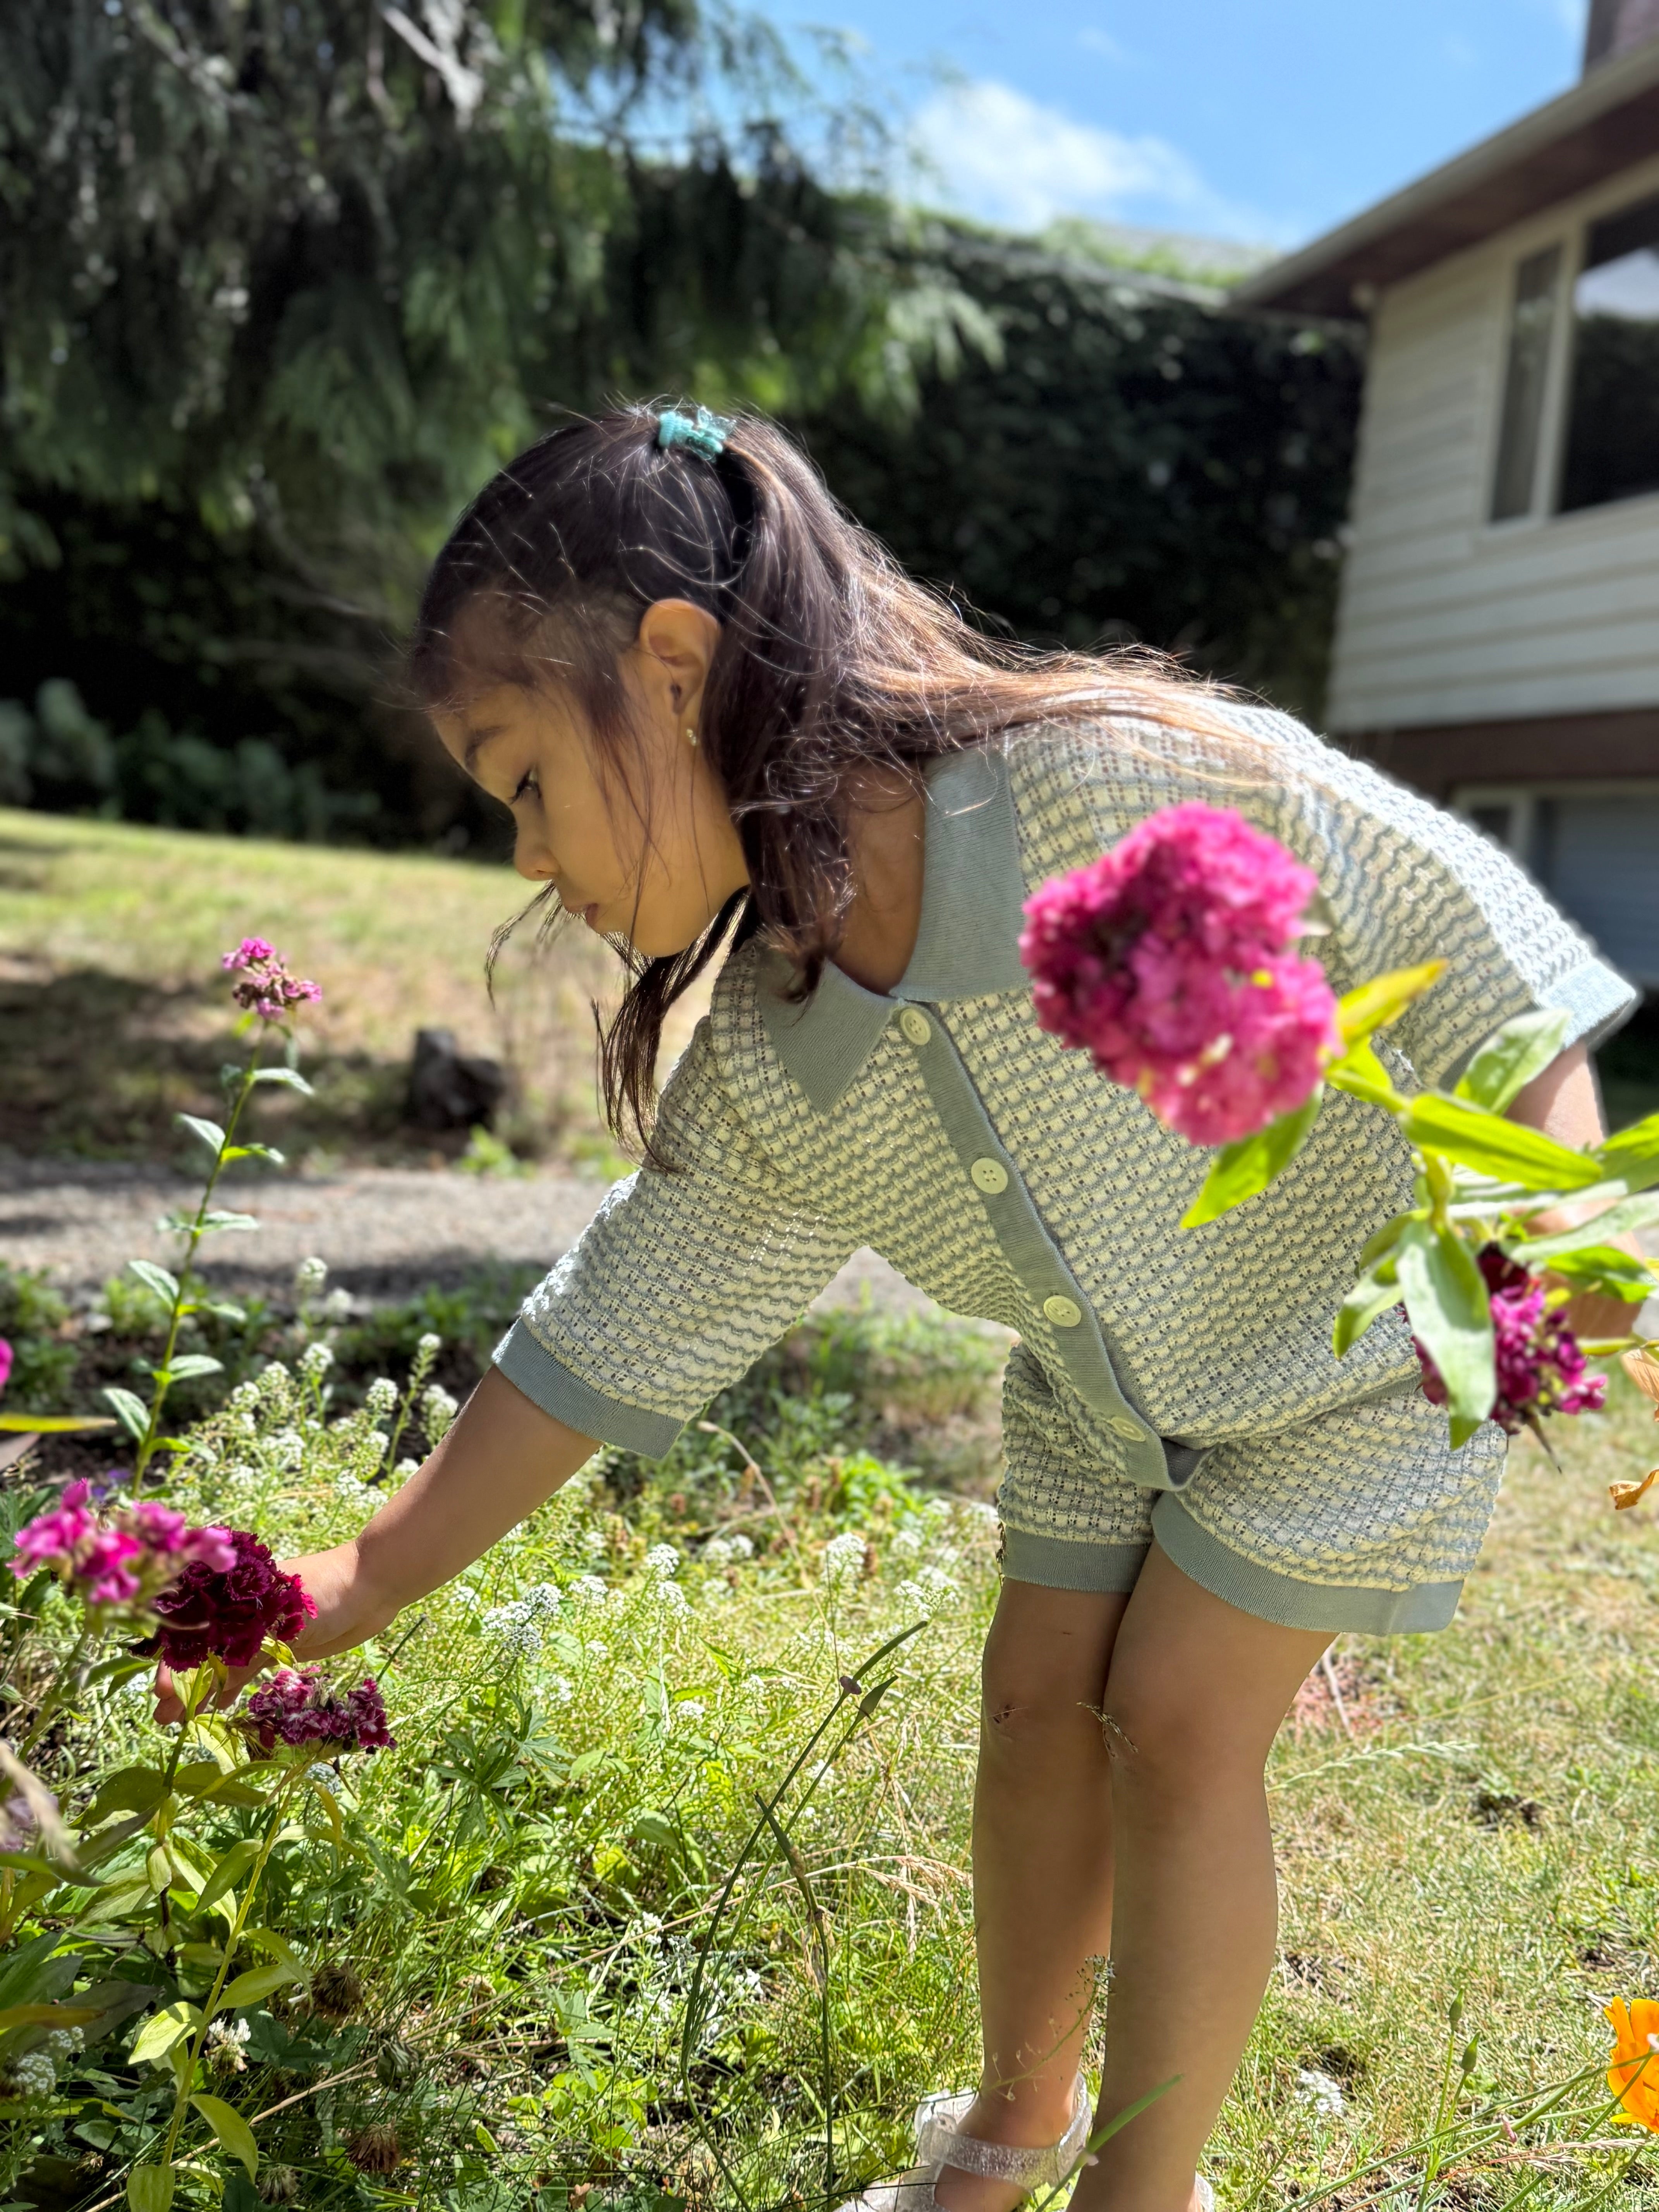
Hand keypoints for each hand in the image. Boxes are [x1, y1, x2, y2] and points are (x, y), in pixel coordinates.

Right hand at [150, 1539, 396, 1725]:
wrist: (374, 1583)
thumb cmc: (326, 1589)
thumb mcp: (280, 1621)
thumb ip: (245, 1652)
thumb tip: (206, 1686)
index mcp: (234, 1593)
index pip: (192, 1629)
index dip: (174, 1660)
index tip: (163, 1691)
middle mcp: (242, 1611)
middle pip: (204, 1650)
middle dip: (183, 1682)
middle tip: (164, 1717)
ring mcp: (262, 1629)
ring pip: (223, 1664)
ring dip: (202, 1690)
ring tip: (180, 1721)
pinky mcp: (282, 1645)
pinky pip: (248, 1670)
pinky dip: (231, 1688)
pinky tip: (215, 1709)